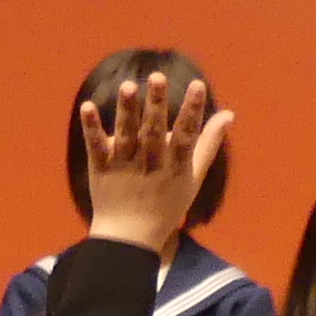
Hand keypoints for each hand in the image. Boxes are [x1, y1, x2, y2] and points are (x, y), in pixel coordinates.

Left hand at [75, 74, 232, 254]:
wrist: (129, 239)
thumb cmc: (166, 204)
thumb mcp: (193, 177)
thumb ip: (208, 143)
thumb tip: (228, 114)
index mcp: (176, 168)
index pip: (186, 137)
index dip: (192, 111)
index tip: (197, 85)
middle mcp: (151, 166)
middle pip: (153, 133)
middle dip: (156, 105)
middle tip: (157, 77)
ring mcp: (125, 168)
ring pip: (126, 136)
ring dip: (127, 111)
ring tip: (128, 86)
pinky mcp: (102, 169)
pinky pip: (96, 147)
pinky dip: (92, 128)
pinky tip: (87, 107)